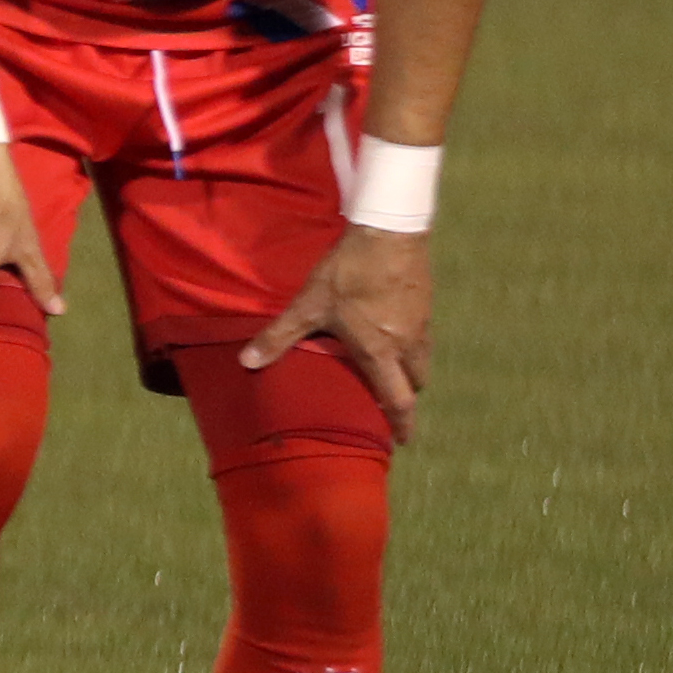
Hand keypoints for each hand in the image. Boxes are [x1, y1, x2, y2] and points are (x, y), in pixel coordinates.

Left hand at [242, 226, 429, 430]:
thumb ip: (279, 336)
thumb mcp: (307, 305)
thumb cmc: (348, 272)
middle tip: (391, 404)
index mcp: (380, 351)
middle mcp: (408, 343)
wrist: (389, 232)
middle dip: (405, 397)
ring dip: (410, 371)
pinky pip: (423, 336)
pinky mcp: (425, 303)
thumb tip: (247, 362)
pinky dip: (411, 345)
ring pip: (422, 359)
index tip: (402, 441)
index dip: (401, 423)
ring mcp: (421, 323)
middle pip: (416, 382)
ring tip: (391, 371)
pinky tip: (394, 333)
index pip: (398, 399)